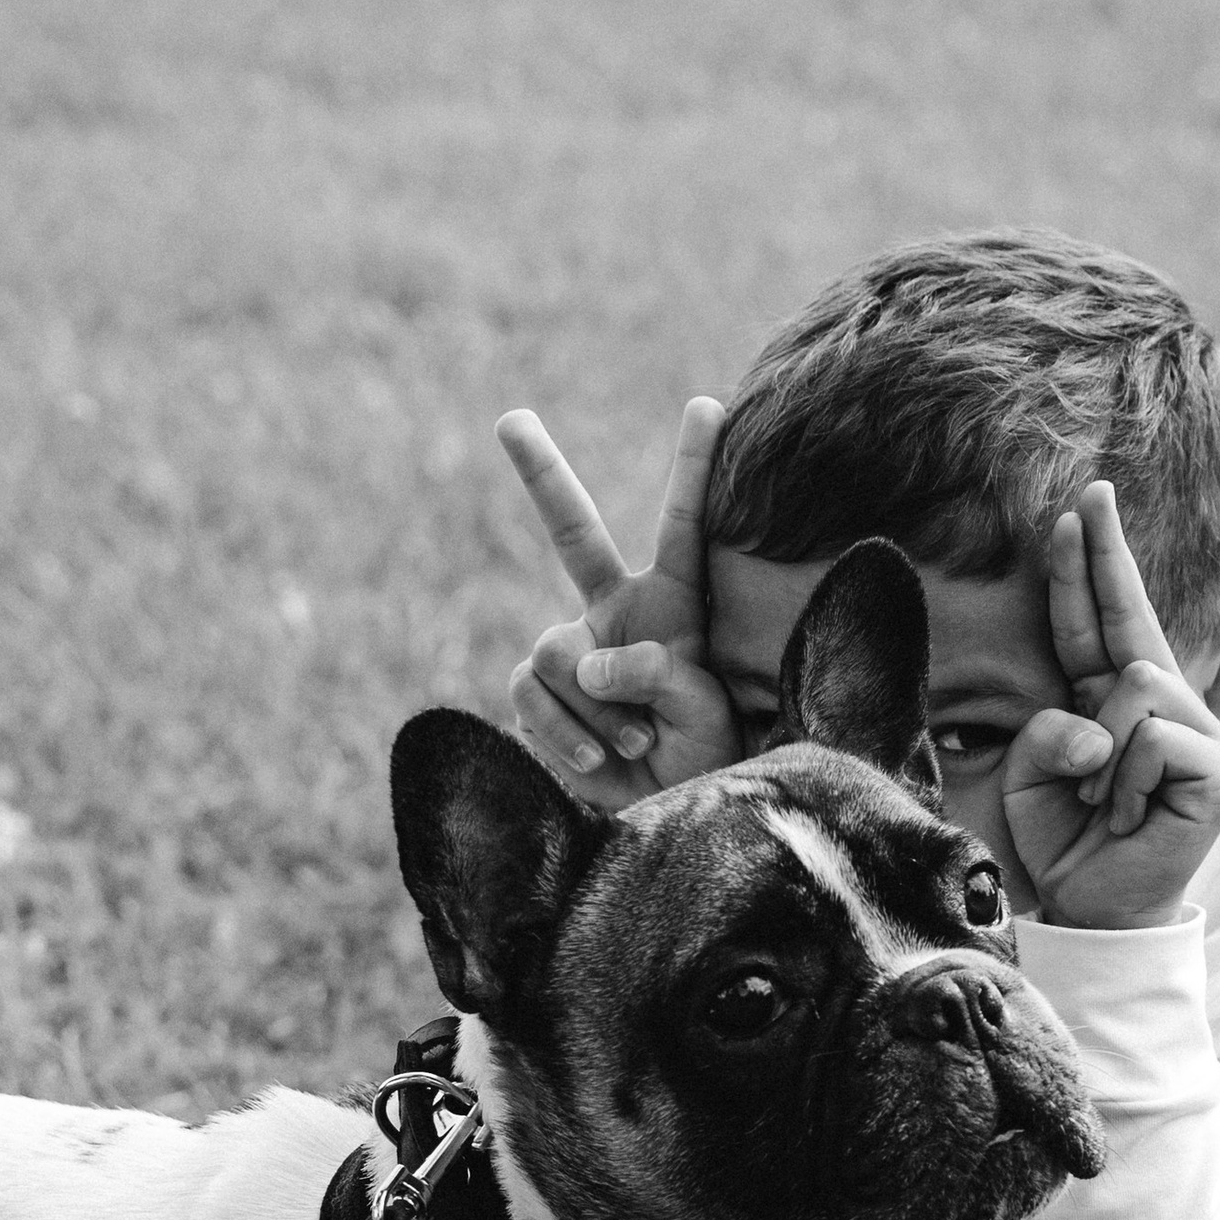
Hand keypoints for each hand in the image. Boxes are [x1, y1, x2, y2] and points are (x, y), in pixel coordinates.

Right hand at [497, 397, 741, 810]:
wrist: (663, 814)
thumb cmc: (703, 758)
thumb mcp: (700, 707)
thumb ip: (652, 667)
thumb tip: (584, 660)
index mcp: (671, 606)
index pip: (684, 528)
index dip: (693, 469)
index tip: (709, 404)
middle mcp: (613, 614)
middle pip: (571, 532)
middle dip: (540, 473)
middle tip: (510, 419)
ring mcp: (569, 651)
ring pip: (557, 651)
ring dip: (599, 710)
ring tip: (637, 745)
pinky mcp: (537, 693)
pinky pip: (532, 694)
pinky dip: (566, 733)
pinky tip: (599, 761)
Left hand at [1000, 482, 1219, 928]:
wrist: (1093, 909)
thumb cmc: (1066, 840)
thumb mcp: (1034, 775)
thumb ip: (1052, 729)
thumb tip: (1107, 721)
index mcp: (1112, 702)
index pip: (1096, 624)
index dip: (1086, 569)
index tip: (1079, 508)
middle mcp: (1163, 706)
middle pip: (1131, 618)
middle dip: (1105, 555)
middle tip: (1090, 491)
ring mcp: (1198, 733)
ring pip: (1136, 682)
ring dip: (1102, 751)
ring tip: (1104, 802)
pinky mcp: (1219, 768)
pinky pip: (1154, 735)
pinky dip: (1127, 778)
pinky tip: (1131, 814)